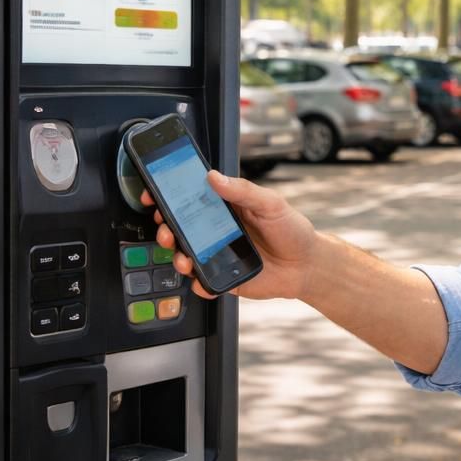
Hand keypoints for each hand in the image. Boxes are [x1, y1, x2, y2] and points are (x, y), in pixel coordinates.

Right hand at [140, 170, 318, 300]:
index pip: (190, 199)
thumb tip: (213, 177)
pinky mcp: (224, 278)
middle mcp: (216, 231)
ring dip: (177, 257)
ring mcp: (218, 255)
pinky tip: (203, 281)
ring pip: (185, 256)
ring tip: (183, 259)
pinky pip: (203, 283)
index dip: (168, 196)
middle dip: (165, 228)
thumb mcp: (271, 203)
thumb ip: (242, 190)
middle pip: (180, 228)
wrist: (307, 265)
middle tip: (166, 229)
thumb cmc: (292, 229)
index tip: (153, 193)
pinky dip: (199, 284)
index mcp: (224, 208)